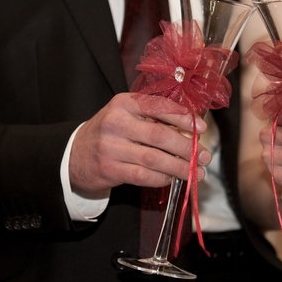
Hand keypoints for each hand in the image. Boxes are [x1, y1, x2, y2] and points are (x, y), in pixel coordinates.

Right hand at [69, 93, 211, 192]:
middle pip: (160, 135)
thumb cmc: (111, 131)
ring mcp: (111, 147)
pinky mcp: (110, 169)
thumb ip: (154, 117)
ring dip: (180, 167)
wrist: (75, 153)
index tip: (202, 129)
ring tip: (197, 171)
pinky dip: (162, 178)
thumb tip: (192, 129)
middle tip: (205, 156)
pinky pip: (144, 176)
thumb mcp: (127, 115)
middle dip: (188, 147)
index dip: (184, 118)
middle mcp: (116, 123)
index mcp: (124, 103)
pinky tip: (172, 178)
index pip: (159, 107)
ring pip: (154, 158)